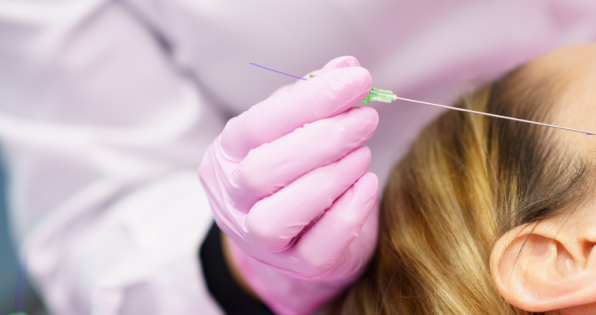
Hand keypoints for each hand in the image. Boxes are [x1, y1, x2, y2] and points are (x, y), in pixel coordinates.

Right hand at [199, 56, 378, 313]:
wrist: (304, 237)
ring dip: (331, 176)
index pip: (257, 125)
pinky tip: (367, 185)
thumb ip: (316, 99)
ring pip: (280, 215)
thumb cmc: (298, 172)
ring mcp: (260, 241)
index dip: (308, 100)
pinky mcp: (298, 266)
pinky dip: (347, 212)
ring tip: (364, 151)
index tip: (355, 80)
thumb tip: (346, 67)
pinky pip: (318, 246)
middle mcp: (233, 200)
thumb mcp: (300, 130)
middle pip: (262, 171)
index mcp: (228, 156)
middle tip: (366, 117)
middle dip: (322, 139)